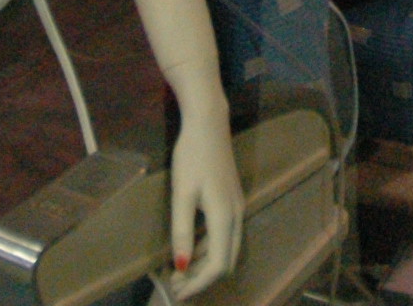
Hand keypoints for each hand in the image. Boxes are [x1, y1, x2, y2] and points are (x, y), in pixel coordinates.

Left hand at [160, 110, 243, 297]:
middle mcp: (236, 217)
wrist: (208, 123)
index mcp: (225, 218)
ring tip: (179, 270)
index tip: (177, 292)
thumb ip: (182, 231)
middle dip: (202, 278)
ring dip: (204, 263)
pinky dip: (208, 248)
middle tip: (176, 284)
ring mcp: (236, 208)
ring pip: (225, 249)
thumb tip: (181, 266)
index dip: (198, 283)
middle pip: (225, 261)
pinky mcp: (231, 200)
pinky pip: (223, 235)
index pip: (218, 265)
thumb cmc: (192, 157)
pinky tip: (190, 248)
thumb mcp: (182, 194)